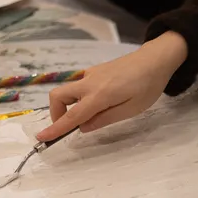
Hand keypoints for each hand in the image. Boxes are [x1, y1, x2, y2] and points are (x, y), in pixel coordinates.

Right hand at [36, 32, 187, 141]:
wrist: (155, 59)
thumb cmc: (148, 86)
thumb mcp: (131, 109)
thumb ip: (105, 119)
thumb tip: (82, 127)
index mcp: (100, 95)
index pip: (72, 115)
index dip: (55, 128)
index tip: (41, 137)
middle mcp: (89, 83)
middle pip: (58, 96)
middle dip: (56, 113)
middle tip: (71, 126)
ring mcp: (91, 74)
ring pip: (66, 90)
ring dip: (68, 105)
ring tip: (90, 116)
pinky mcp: (95, 70)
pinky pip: (78, 86)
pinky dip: (79, 98)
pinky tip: (99, 103)